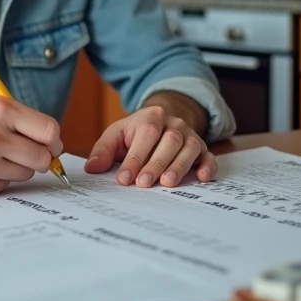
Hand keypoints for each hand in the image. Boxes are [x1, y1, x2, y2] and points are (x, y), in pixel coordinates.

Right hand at [0, 91, 62, 198]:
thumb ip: (18, 115)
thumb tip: (52, 138)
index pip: (49, 130)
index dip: (54, 140)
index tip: (51, 144)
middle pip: (43, 157)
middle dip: (41, 157)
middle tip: (29, 154)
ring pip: (27, 173)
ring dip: (18, 167)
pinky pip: (6, 184)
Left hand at [84, 94, 215, 188]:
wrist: (163, 121)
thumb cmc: (136, 133)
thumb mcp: (117, 135)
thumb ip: (103, 150)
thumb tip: (92, 168)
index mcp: (151, 117)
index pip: (145, 134)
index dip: (135, 157)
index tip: (124, 178)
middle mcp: (174, 124)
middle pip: (169, 141)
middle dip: (156, 164)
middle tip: (144, 184)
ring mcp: (190, 136)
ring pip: (189, 148)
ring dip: (179, 167)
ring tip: (167, 183)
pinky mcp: (202, 149)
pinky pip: (209, 157)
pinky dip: (208, 167)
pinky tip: (202, 178)